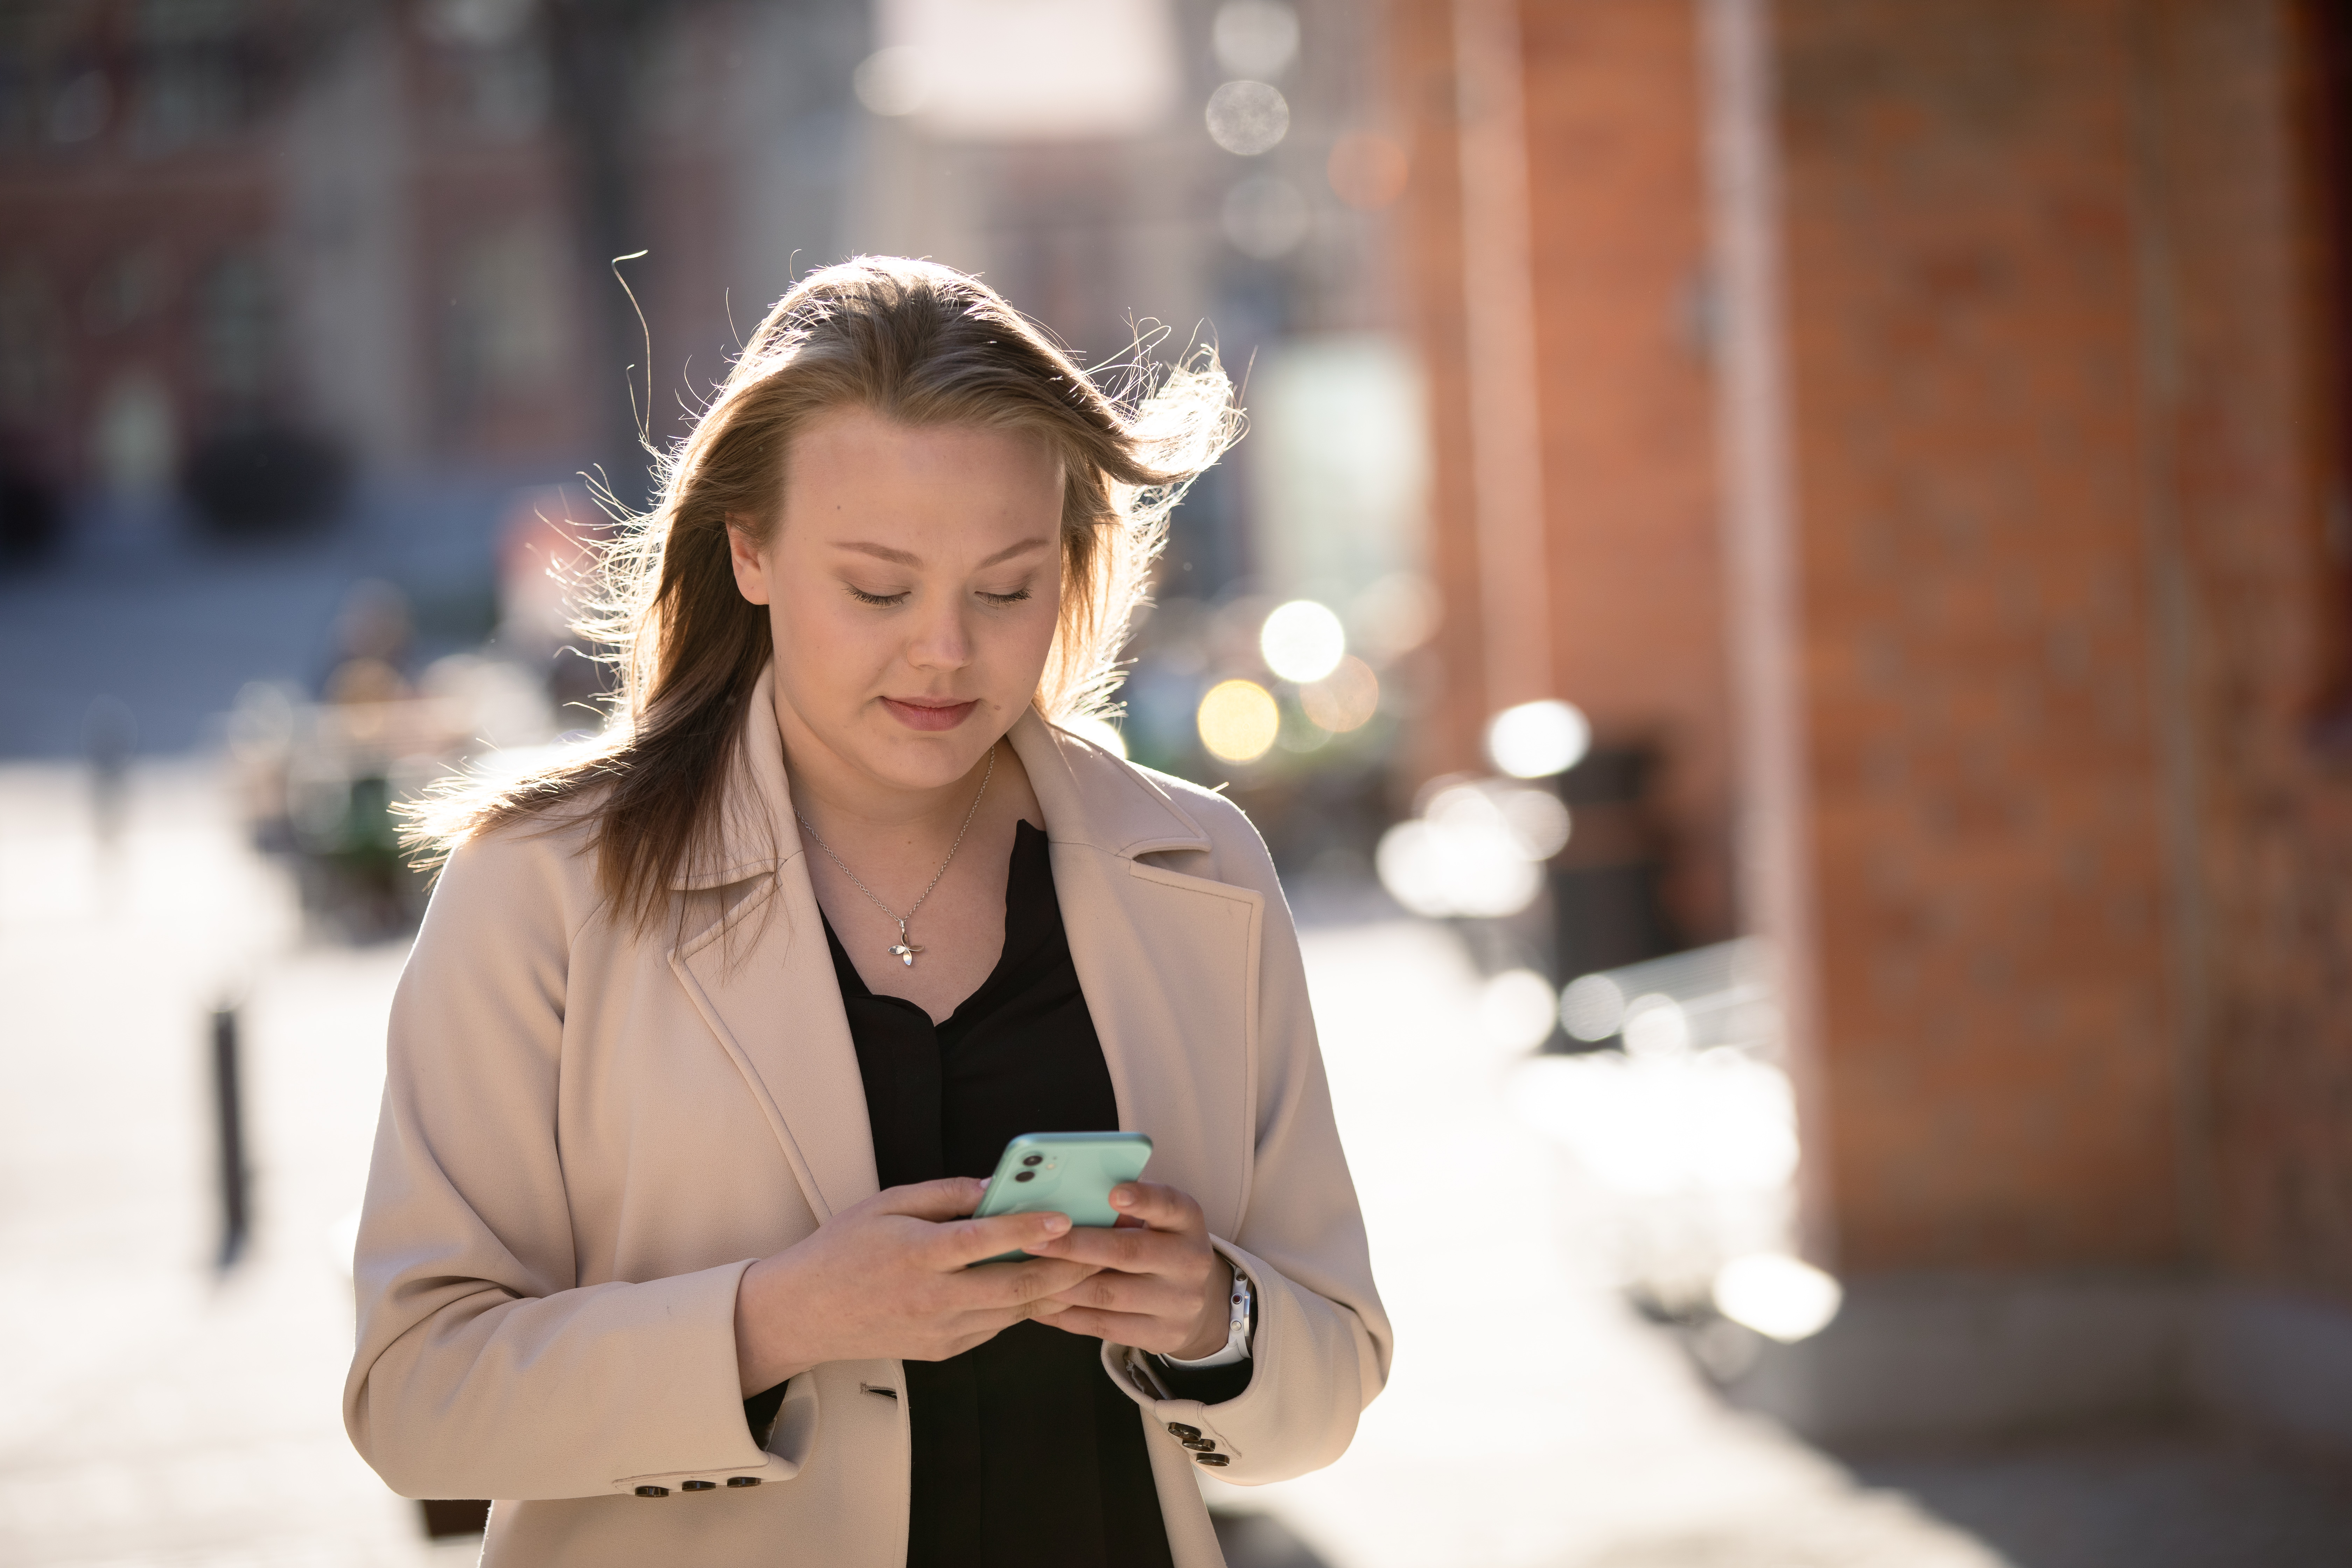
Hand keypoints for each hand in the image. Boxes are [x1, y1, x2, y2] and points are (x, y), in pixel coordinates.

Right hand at [733, 1177, 1102, 1393]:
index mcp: (918, 1255)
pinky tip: (1046, 1284)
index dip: (1029, 1227)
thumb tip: (996, 1185)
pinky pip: (996, 1325)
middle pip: (1015, 1285)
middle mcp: (934, 1298)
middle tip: (1104, 1246)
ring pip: (1014, 1311)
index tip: (1068, 1216)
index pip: (983, 1241)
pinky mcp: (944, 1350)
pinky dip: (1024, 1305)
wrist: (804, 1316)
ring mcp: (941, 1330)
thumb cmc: (843, 1249)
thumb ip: (943, 1194)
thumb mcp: (885, 1204)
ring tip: (1092, 1264)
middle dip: (1067, 1267)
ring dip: (1055, 1288)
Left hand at [1023, 1181, 1232, 1359]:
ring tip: (1028, 1273)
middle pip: (1128, 1252)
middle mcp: (1190, 1261)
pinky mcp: (1162, 1335)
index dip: (1143, 1199)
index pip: (1169, 1205)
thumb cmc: (1156, 1243)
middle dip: (1076, 1246)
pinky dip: (1067, 1315)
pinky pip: (1104, 1327)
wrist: (1193, 1298)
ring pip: (1110, 1294)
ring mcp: (1179, 1303)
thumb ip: (1122, 1207)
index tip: (1113, 1193)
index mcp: (1188, 1221)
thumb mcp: (1155, 1218)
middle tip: (1034, 1240)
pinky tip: (1040, 1303)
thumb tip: (1064, 1196)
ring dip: (1063, 1284)